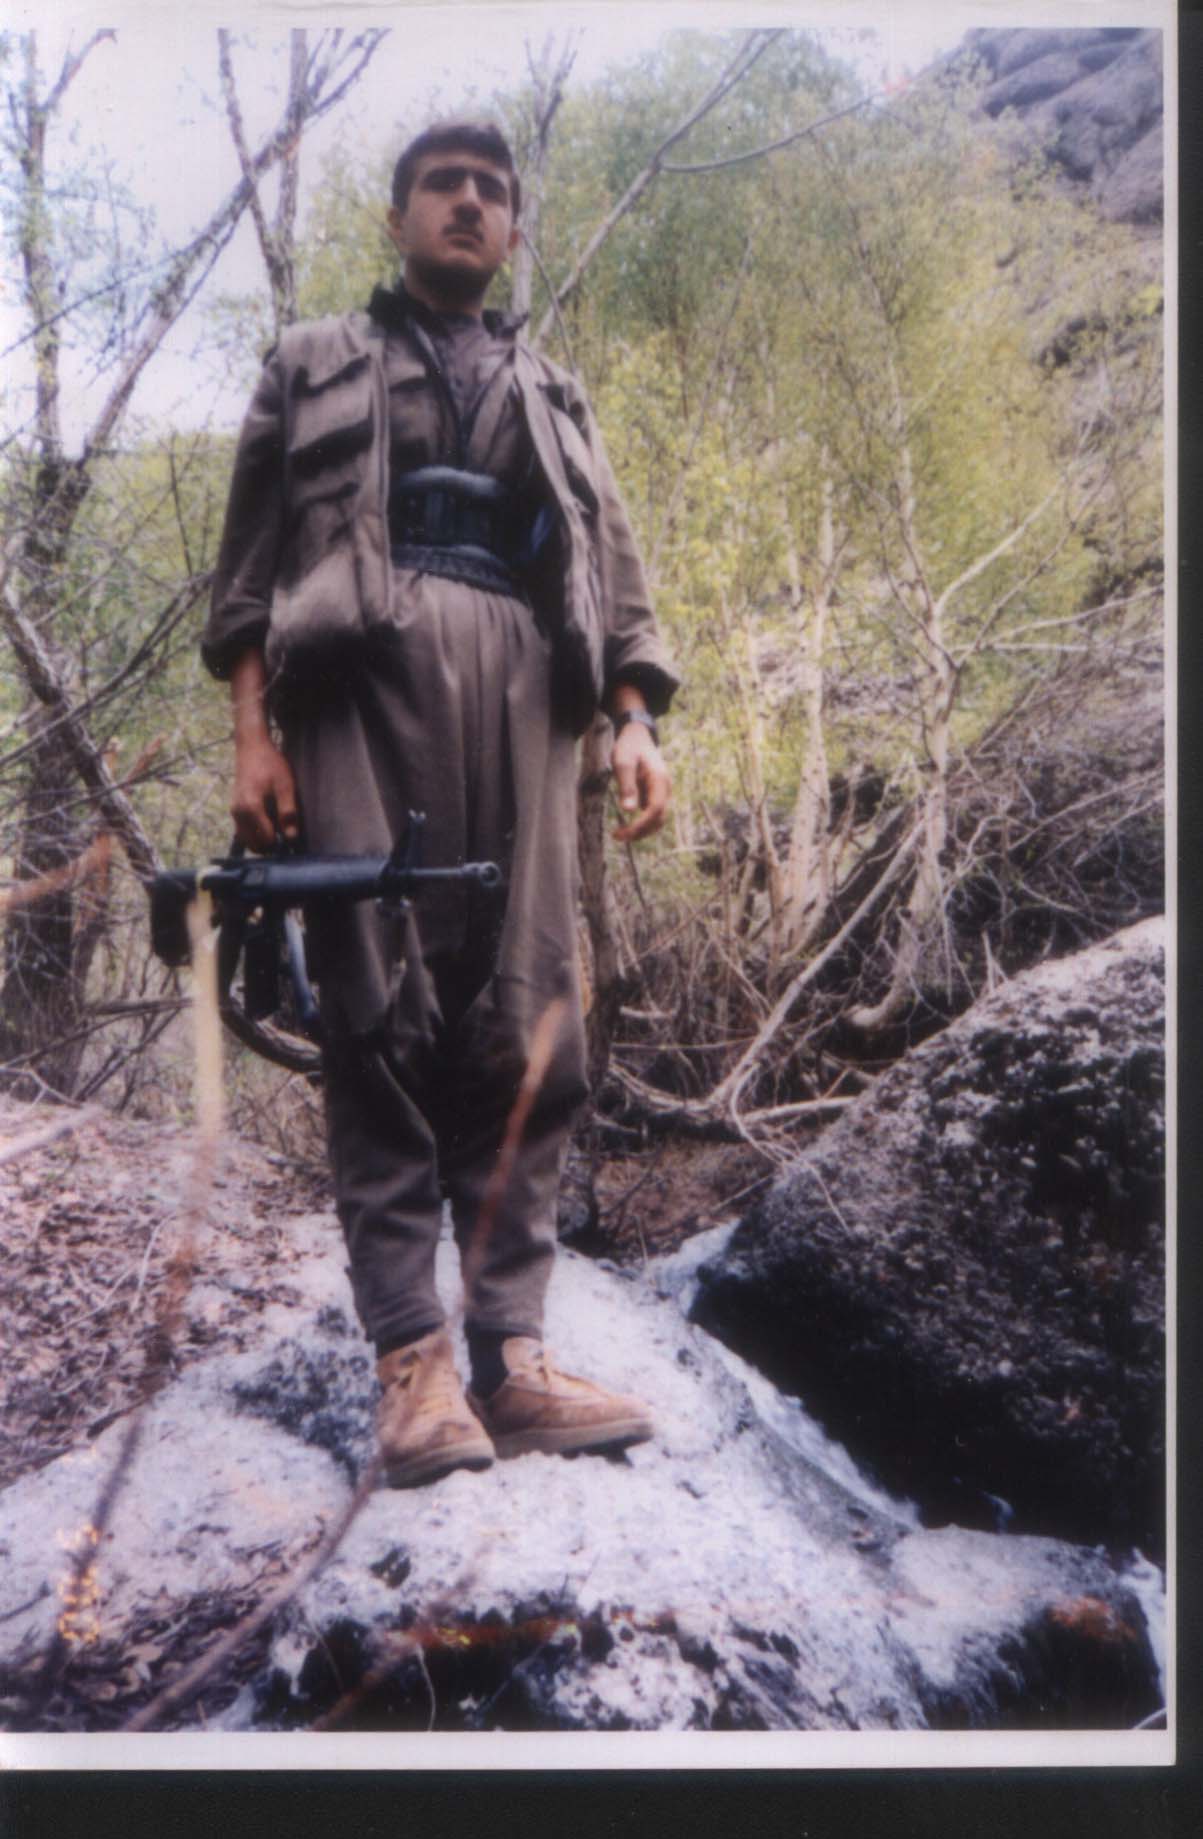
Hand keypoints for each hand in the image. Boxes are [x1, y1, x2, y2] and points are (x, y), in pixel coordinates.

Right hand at [230, 734, 299, 851]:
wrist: (252, 748)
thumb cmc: (270, 765)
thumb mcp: (285, 787)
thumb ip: (288, 813)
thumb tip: (291, 837)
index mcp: (251, 808)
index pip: (266, 839)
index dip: (281, 843)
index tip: (292, 839)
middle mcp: (238, 813)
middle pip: (253, 844)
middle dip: (270, 846)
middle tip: (285, 838)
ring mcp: (234, 812)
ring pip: (246, 839)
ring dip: (261, 841)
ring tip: (278, 832)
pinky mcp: (234, 810)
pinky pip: (243, 830)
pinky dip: (254, 834)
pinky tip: (268, 824)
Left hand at [611, 721, 670, 842]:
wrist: (637, 736)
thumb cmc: (629, 748)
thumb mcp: (623, 763)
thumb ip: (626, 786)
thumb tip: (628, 810)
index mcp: (659, 780)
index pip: (655, 809)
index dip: (641, 824)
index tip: (623, 832)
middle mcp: (665, 788)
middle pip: (659, 819)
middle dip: (640, 831)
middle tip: (617, 836)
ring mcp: (662, 792)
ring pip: (657, 819)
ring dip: (641, 830)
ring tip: (620, 834)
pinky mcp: (655, 795)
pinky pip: (652, 814)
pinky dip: (641, 824)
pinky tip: (625, 827)